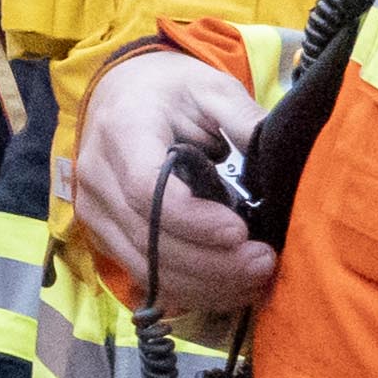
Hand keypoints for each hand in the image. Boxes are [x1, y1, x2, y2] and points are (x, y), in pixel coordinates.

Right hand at [65, 48, 275, 331]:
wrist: (122, 92)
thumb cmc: (169, 89)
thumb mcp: (211, 87)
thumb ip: (244, 120)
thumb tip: (282, 160)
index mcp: (122, 131)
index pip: (146, 189)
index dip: (193, 220)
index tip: (240, 231)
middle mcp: (97, 176)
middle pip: (149, 238)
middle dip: (211, 262)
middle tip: (264, 262)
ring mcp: (95, 211)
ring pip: (146, 266)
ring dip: (204, 283)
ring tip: (255, 278)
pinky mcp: (103, 235)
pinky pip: (143, 275)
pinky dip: (188, 289)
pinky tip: (228, 287)